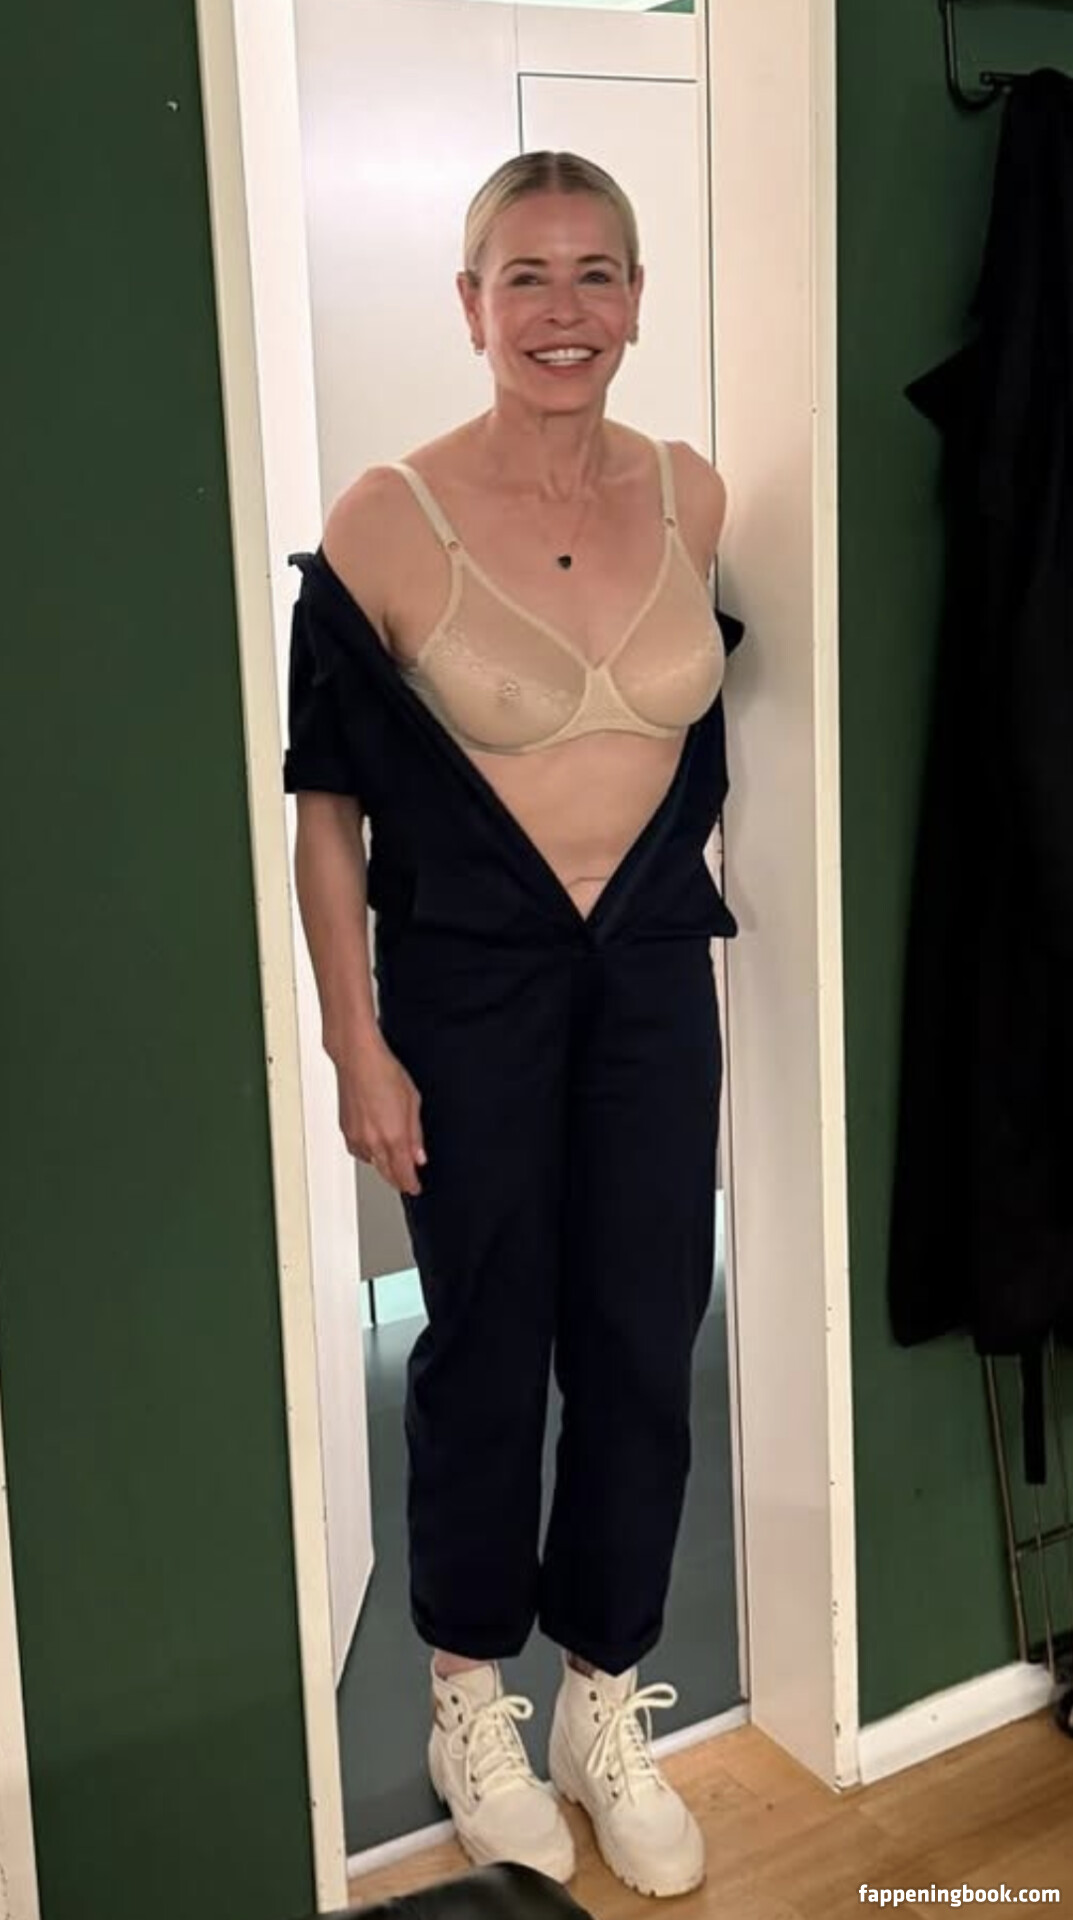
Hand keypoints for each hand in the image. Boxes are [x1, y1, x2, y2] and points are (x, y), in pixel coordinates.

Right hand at [335, 1038, 426, 1195]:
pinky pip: (358, 1152)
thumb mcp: (412, 1102)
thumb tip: (419, 1155)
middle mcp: (373, 1141)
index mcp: (393, 1137)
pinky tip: (375, 1147)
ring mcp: (356, 1137)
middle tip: (407, 1180)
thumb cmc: (385, 1072)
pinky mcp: (345, 1130)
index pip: (403, 1175)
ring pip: (372, 1164)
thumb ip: (416, 1134)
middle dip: (398, 1179)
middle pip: (386, 1174)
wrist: (357, 1059)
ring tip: (393, 1162)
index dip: (411, 1185)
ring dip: (383, 1166)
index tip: (415, 1187)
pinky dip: (369, 1154)